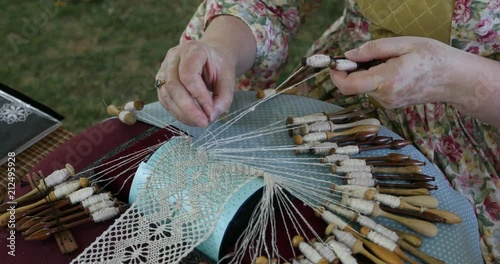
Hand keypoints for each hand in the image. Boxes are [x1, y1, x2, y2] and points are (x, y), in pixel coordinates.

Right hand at [156, 40, 235, 126]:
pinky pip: (165, 100)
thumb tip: (212, 116)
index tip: (211, 111)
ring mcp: (164, 68)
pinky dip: (177, 113)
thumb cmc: (219, 67)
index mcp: (192, 49)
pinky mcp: (161, 81)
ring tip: (199, 122)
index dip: (199, 95)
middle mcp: (173, 56)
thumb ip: (224, 97)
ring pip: (166, 94)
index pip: (189, 74)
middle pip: (174, 85)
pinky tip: (190, 119)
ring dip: (182, 113)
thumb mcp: (228, 79)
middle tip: (204, 123)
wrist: (210, 59)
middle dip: (188, 108)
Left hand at [330, 37, 467, 108]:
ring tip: (390, 60)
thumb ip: (373, 50)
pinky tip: (394, 69)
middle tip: (366, 54)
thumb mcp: (404, 44)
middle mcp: (384, 97)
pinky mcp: (391, 104)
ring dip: (367, 72)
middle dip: (352, 70)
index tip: (334, 62)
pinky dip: (375, 78)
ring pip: (364, 87)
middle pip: (354, 86)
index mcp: (386, 81)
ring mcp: (387, 103)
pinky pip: (374, 90)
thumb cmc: (433, 57)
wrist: (456, 80)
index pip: (348, 85)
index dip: (336, 75)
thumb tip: (348, 56)